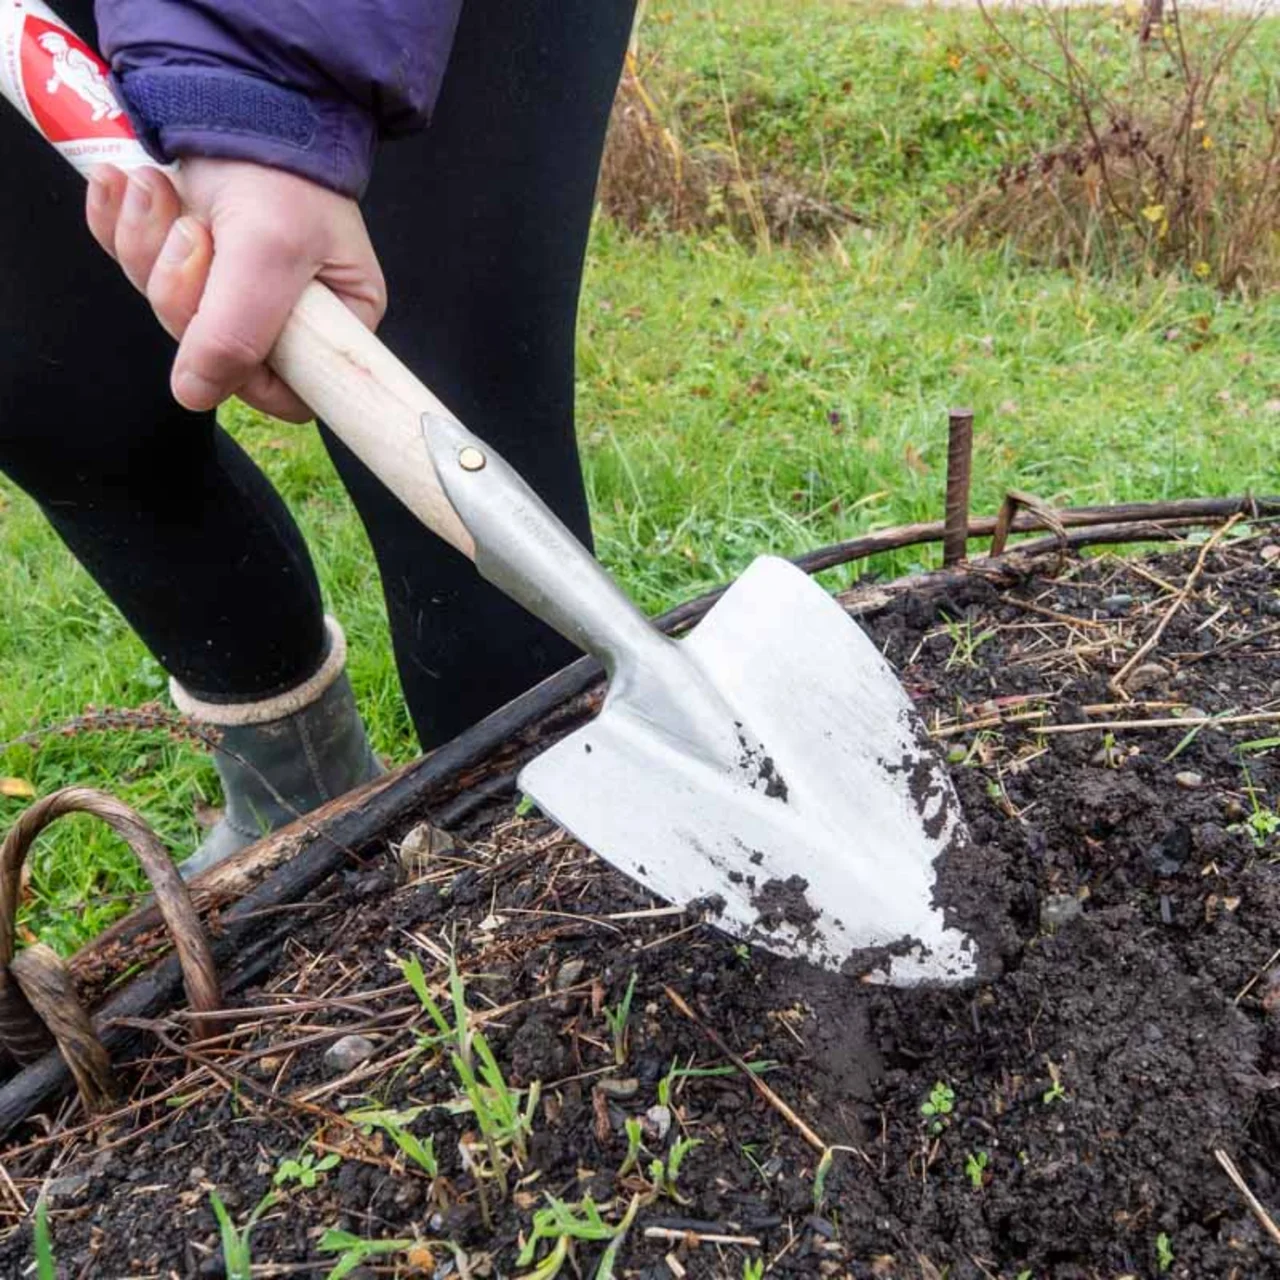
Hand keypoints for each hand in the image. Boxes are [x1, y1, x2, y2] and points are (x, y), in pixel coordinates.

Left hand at [85, 159, 385, 421]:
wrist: (238, 89)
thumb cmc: (281, 170)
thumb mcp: (269, 254)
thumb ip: (236, 333)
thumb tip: (194, 392)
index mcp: (335, 325)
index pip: (290, 393)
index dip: (246, 371)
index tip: (223, 326)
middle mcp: (285, 314)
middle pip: (214, 350)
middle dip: (183, 290)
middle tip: (193, 233)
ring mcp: (229, 286)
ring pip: (168, 307)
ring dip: (148, 247)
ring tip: (162, 192)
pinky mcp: (182, 254)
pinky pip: (135, 266)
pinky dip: (123, 226)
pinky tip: (132, 186)